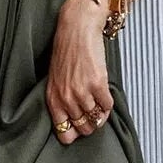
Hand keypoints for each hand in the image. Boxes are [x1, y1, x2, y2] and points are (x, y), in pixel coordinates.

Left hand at [47, 0, 114, 142]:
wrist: (77, 28)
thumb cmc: (66, 52)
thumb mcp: (56, 79)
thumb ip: (62, 99)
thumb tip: (75, 120)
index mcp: (53, 99)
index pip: (64, 133)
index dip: (74, 134)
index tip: (80, 127)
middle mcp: (66, 98)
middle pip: (83, 128)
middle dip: (90, 125)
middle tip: (94, 115)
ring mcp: (82, 92)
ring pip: (96, 119)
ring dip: (101, 114)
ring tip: (101, 104)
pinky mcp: (97, 84)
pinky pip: (108, 106)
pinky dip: (109, 104)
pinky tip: (105, 94)